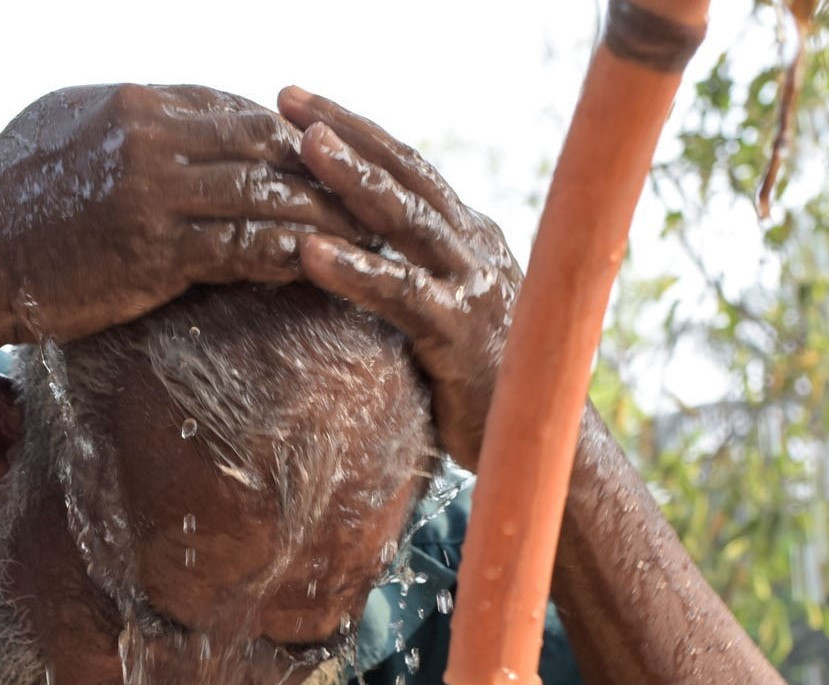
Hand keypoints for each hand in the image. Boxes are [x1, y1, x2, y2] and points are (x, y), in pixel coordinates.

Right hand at [0, 85, 365, 343]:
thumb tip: (155, 115)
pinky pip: (245, 248)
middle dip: (315, 165)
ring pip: (263, 192)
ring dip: (320, 213)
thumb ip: (118, 120)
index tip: (311, 155)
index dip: (276, 131)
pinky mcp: (158, 252)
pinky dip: (289, 256)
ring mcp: (157, 193)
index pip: (228, 106)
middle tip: (362, 190)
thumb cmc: (0, 200)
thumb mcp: (59, 128)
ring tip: (365, 233)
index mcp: (131, 101)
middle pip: (261, 140)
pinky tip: (322, 269)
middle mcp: (150, 136)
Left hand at [278, 87, 520, 470]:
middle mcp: (475, 247)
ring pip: (407, 220)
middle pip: (406, 174)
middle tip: (288, 99)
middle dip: (347, 131)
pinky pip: (401, 294)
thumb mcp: (445, 310)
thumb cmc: (480, 380)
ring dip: (353, 180)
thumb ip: (412, 273)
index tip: (300, 104)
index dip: (357, 130)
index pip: (407, 167)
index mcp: (468, 235)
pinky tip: (309, 254)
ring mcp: (472, 286)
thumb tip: (355, 248)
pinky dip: (356, 270)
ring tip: (305, 147)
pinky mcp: (461, 334)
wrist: (540, 440)